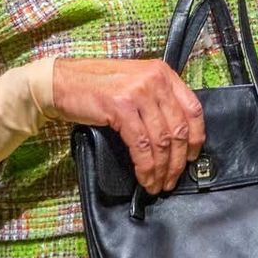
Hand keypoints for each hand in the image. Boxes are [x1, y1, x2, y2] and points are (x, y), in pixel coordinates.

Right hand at [50, 57, 205, 194]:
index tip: (193, 157)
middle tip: (173, 179)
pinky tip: (144, 178)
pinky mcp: (121, 108)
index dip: (197, 137)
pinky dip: (146, 166)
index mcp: (163, 73)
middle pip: (179, 129)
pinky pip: (141, 145)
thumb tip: (176, 136)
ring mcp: (138, 93)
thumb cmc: (97, 86)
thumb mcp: (135, 84)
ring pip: (161, 141)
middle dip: (178, 160)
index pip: (193, 108)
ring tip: (158, 184)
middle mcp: (155, 80)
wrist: (61, 82)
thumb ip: (157, 100)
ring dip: (162, 168)